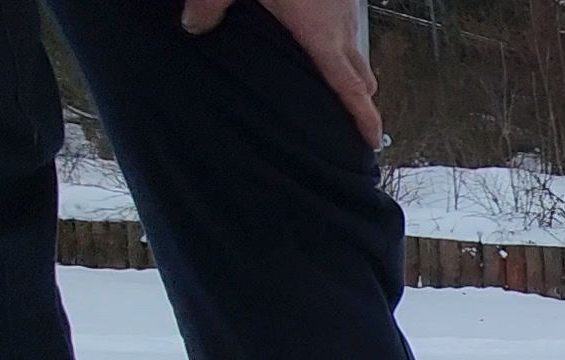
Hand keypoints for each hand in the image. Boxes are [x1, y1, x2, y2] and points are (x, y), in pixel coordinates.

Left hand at [182, 0, 382, 148]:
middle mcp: (339, 26)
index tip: (372, 140)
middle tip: (350, 118)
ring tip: (332, 79)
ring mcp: (344, 7)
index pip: (349, 88)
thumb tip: (192, 27)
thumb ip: (208, 7)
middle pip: (362, 76)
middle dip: (359, 98)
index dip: (362, 118)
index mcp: (319, 35)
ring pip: (356, 49)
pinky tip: (316, 31)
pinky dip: (340, 39)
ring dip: (350, 67)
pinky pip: (346, 24)